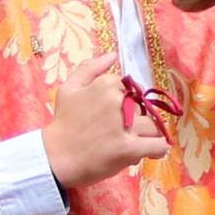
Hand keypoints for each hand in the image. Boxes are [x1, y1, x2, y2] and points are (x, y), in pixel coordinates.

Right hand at [44, 56, 175, 192]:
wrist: (55, 158)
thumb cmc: (62, 124)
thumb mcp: (69, 89)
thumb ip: (90, 68)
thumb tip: (113, 55)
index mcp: (106, 85)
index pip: (131, 90)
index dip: (124, 103)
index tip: (111, 115)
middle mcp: (119, 102)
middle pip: (143, 108)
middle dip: (134, 120)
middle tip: (115, 133)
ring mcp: (126, 126)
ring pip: (153, 126)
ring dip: (145, 135)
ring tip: (128, 143)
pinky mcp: (130, 149)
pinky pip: (158, 145)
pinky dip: (157, 149)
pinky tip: (147, 151)